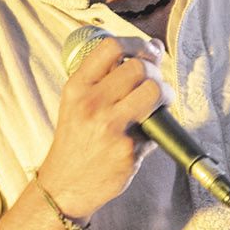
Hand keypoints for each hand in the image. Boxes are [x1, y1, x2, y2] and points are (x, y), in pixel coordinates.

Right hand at [39, 35, 174, 221]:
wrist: (64, 185)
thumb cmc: (76, 141)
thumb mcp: (78, 103)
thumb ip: (108, 77)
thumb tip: (153, 49)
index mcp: (77, 87)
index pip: (111, 47)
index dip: (137, 44)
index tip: (147, 53)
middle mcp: (92, 103)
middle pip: (139, 67)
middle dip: (155, 73)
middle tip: (155, 85)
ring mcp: (110, 126)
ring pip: (154, 91)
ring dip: (165, 94)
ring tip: (159, 104)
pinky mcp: (128, 149)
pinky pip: (156, 127)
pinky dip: (157, 129)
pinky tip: (144, 136)